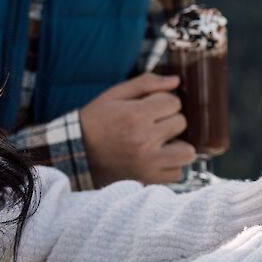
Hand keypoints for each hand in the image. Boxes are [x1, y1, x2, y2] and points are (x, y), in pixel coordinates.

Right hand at [79, 72, 196, 186]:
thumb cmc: (96, 121)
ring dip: (177, 145)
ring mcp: (147, 163)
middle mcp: (144, 140)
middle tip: (151, 124)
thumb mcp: (115, 95)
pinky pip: (177, 173)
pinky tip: (156, 158)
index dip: (163, 101)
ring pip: (187, 152)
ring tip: (161, 143)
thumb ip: (146, 83)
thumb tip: (176, 81)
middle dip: (169, 120)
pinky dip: (170, 166)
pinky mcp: (147, 180)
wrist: (75, 154)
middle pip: (181, 123)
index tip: (149, 107)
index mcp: (135, 116)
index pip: (174, 102)